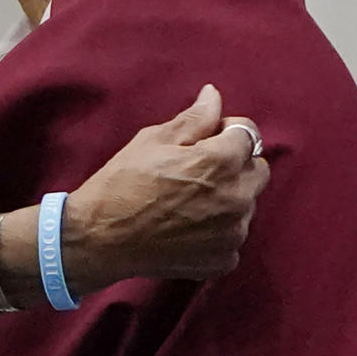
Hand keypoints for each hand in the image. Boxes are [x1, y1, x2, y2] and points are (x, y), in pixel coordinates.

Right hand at [63, 84, 269, 290]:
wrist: (100, 240)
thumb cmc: (122, 185)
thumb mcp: (152, 140)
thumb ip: (193, 118)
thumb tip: (213, 96)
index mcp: (221, 161)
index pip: (248, 133)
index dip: (226, 131)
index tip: (204, 140)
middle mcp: (236, 197)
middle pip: (257, 170)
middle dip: (235, 165)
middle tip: (198, 172)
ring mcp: (232, 233)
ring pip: (246, 205)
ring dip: (228, 199)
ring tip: (189, 203)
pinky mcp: (224, 259)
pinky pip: (233, 237)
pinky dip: (217, 231)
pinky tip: (187, 228)